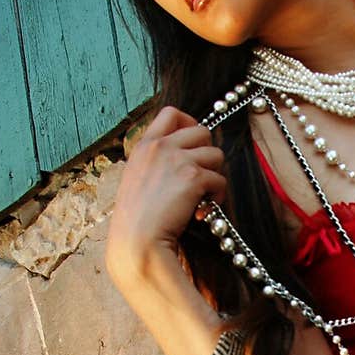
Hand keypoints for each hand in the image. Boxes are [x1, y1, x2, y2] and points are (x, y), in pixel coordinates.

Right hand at [105, 106, 227, 275]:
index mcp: (144, 146)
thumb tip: (182, 161)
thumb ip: (155, 164)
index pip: (171, 113)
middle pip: (202, 131)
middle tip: (201, 176)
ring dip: (214, 176)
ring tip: (202, 196)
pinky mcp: (193, 177)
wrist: (136, 240)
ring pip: (216, 154)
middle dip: (207, 153)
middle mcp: (161, 147)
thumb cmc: (135, 220)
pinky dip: (217, 197)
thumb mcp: (136, 180)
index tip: (193, 145)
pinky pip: (220, 180)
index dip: (189, 123)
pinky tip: (201, 212)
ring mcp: (177, 160)